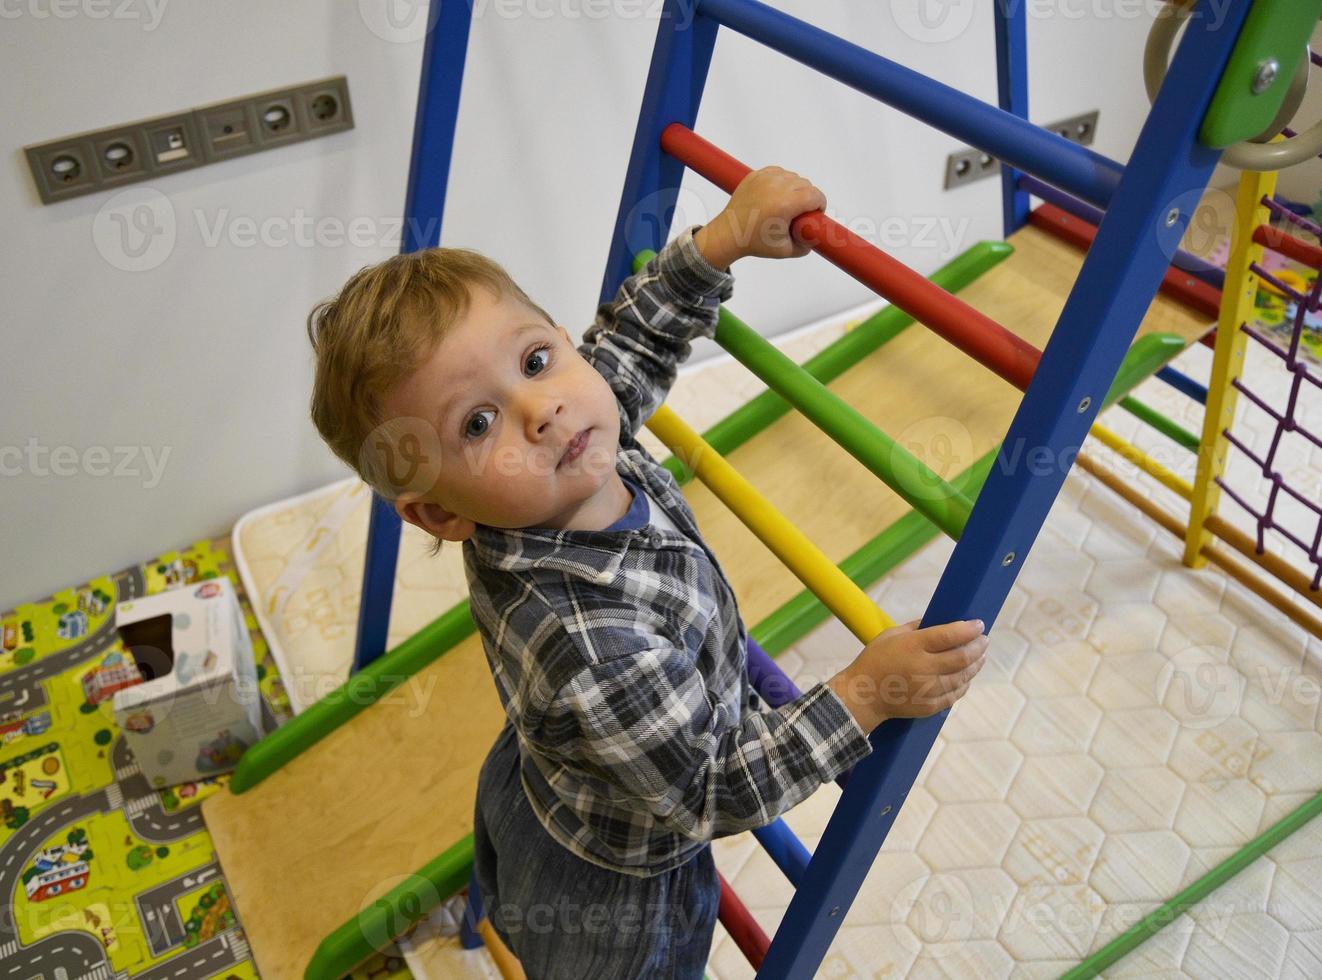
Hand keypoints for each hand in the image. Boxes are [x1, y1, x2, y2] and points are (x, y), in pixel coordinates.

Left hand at [693, 166, 826, 267]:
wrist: (729, 233)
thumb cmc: (755, 242)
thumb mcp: (786, 250)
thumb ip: (807, 245)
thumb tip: (820, 238)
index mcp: (784, 204)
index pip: (815, 196)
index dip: (820, 205)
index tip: (817, 213)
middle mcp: (775, 187)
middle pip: (806, 184)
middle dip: (808, 198)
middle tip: (801, 212)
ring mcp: (764, 179)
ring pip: (793, 176)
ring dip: (796, 188)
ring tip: (788, 204)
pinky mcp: (756, 175)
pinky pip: (779, 172)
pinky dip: (782, 181)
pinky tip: (778, 194)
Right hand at [828, 619, 987, 731]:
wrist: (863, 695)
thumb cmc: (875, 660)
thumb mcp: (891, 635)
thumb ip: (917, 628)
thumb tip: (942, 622)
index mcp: (913, 646)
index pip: (950, 635)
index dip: (969, 629)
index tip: (979, 624)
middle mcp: (924, 668)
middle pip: (962, 656)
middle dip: (978, 646)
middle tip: (984, 640)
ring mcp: (928, 689)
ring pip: (963, 676)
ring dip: (976, 665)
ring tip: (980, 656)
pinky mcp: (930, 705)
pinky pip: (955, 694)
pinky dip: (965, 683)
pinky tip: (967, 676)